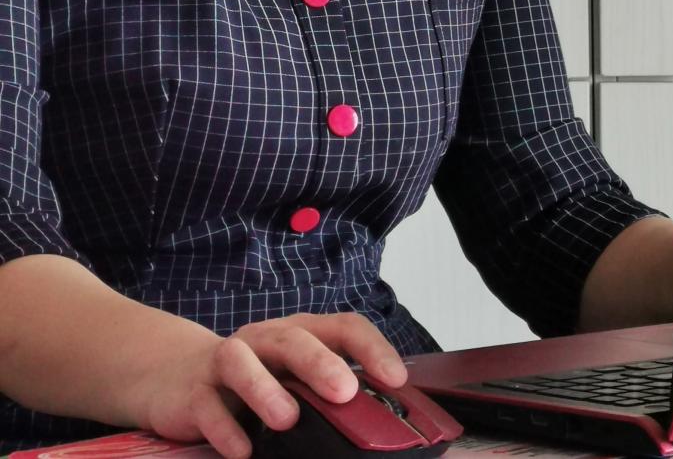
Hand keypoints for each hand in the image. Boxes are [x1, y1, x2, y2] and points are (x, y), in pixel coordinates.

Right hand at [137, 311, 407, 458]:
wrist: (175, 376)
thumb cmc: (251, 380)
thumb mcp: (290, 379)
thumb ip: (325, 393)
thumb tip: (377, 422)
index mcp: (298, 334)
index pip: (342, 327)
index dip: (371, 348)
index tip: (396, 379)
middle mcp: (264, 340)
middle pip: (293, 339)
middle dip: (320, 363)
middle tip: (344, 391)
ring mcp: (225, 363)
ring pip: (241, 362)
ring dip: (265, 389)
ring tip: (287, 419)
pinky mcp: (193, 392)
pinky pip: (206, 406)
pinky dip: (224, 428)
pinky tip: (242, 450)